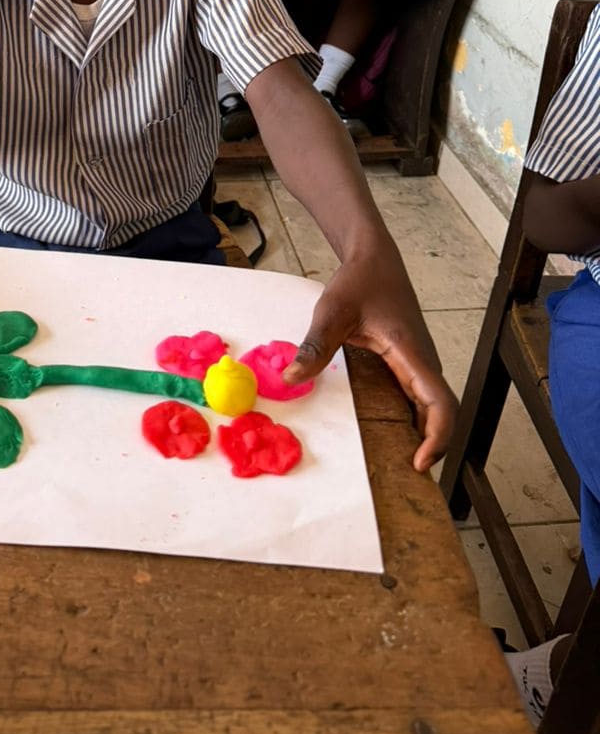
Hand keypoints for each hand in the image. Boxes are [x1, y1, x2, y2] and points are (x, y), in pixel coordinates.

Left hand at [283, 245, 456, 471]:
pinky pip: (418, 396)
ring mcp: (419, 361)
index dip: (438, 437)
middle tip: (403, 476)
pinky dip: (412, 419)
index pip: (441, 404)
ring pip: (431, 406)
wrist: (374, 257)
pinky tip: (390, 433)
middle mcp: (423, 361)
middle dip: (430, 446)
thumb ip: (315, 346)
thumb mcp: (332, 312)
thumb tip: (291, 379)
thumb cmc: (359, 281)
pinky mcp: (409, 361)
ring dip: (422, 434)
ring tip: (396, 463)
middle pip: (440, 412)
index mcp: (411, 352)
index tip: (419, 462)